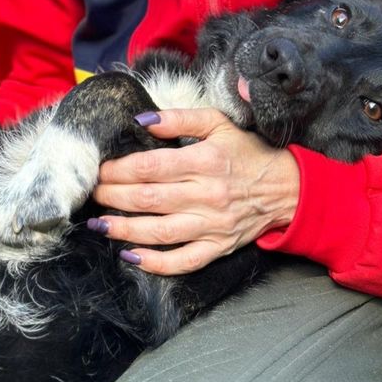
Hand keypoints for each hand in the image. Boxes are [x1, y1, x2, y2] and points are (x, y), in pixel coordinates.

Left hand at [90, 108, 299, 274]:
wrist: (287, 187)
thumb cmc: (248, 152)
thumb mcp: (218, 123)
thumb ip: (179, 119)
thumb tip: (142, 120)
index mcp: (206, 160)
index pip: (151, 167)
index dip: (119, 170)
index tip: (101, 169)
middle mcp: (207, 194)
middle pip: (148, 199)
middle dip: (113, 197)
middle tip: (93, 193)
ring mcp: (213, 225)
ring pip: (159, 232)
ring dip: (124, 230)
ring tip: (100, 224)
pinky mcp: (218, 247)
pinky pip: (183, 261)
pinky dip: (155, 263)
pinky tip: (131, 256)